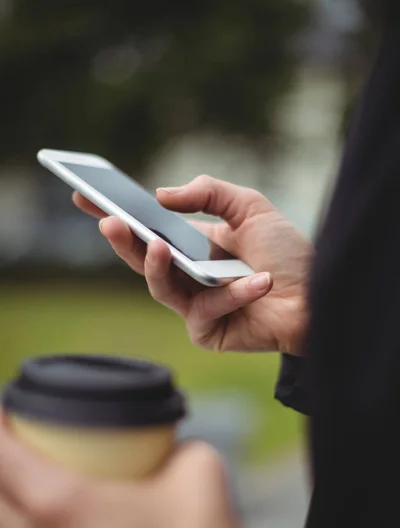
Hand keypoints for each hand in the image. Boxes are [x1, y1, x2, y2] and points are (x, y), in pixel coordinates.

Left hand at [0, 418, 239, 527]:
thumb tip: (164, 444)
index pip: (1, 453)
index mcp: (59, 506)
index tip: (10, 411)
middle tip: (20, 440)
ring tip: (25, 484)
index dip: (0, 424)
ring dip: (4, 502)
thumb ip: (173, 443)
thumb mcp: (198, 470)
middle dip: (1, 460)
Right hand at [73, 175, 311, 354]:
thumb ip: (209, 192)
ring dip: (157, 267)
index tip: (85, 197)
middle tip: (109, 220)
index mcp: (193, 246)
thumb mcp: (250, 208)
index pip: (147, 230)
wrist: (318, 297)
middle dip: (123, 241)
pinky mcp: (207, 332)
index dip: (117, 216)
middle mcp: (188, 276)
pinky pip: (207, 310)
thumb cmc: (287, 254)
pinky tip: (261, 282)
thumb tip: (161, 196)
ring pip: (160, 288)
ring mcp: (194, 306)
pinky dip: (233, 293)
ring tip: (159, 244)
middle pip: (143, 260)